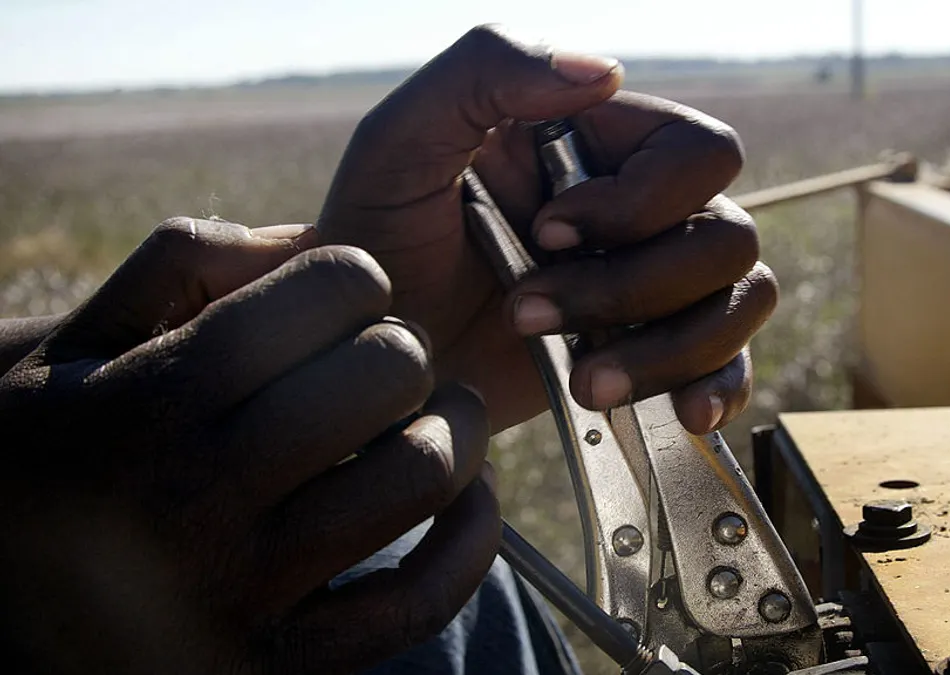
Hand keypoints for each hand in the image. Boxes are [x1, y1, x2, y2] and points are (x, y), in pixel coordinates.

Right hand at [0, 219, 498, 674]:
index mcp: (150, 400)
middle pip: (387, 373)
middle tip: (387, 363)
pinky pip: (421, 602)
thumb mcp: (62, 343)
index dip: (359, 279)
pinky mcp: (278, 668)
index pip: (331, 290)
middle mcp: (197, 495)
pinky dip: (470, 538)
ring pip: (421, 474)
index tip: (344, 302)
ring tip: (436, 419)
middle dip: (404, 350)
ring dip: (457, 430)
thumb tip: (305, 239)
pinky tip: (465, 498)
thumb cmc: (41, 456)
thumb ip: (176, 266)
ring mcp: (242, 591)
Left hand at [318, 25, 777, 433]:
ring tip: (587, 383)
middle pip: (727, 233)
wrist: (375, 362)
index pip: (697, 152)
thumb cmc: (377, 245)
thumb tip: (604, 69)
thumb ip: (485, 71)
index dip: (639, 202)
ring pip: (743, 296)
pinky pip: (733, 360)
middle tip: (527, 315)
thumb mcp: (400, 143)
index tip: (544, 233)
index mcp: (597, 144)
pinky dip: (719, 383)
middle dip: (632, 286)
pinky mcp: (653, 350)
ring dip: (669, 347)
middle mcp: (642, 208)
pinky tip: (685, 412)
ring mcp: (655, 282)